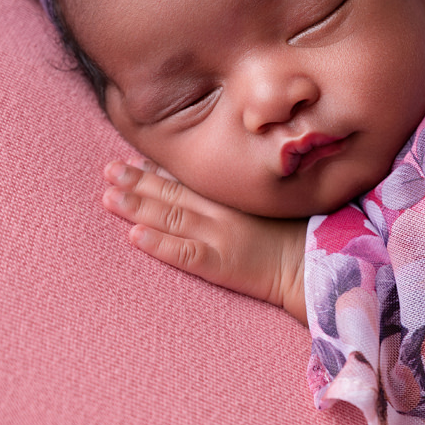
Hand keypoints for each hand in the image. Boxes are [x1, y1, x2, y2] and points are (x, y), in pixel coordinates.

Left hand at [102, 158, 308, 325]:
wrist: (316, 263)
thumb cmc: (301, 232)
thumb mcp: (273, 201)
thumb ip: (245, 189)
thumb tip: (227, 178)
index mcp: (232, 196)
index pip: (189, 178)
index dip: (158, 168)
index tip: (132, 160)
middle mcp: (222, 211)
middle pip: (173, 192)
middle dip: (138, 181)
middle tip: (109, 170)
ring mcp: (220, 237)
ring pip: (171, 217)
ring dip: (138, 206)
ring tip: (109, 198)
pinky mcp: (222, 265)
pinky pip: (185, 253)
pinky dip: (159, 244)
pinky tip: (136, 236)